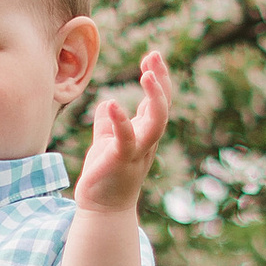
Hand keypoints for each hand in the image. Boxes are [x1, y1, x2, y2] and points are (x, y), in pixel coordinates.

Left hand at [72, 48, 170, 214]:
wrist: (101, 208)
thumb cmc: (105, 175)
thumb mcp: (106, 143)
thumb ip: (108, 124)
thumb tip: (107, 103)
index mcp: (144, 133)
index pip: (158, 101)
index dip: (158, 78)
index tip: (151, 56)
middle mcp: (146, 140)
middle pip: (163, 107)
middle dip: (162, 82)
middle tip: (153, 57)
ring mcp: (136, 151)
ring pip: (156, 122)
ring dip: (155, 98)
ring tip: (146, 75)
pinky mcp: (120, 160)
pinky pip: (125, 138)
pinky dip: (120, 121)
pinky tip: (111, 104)